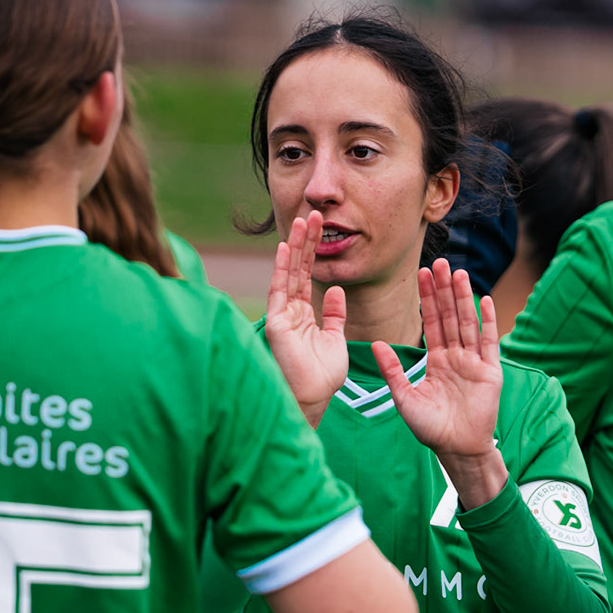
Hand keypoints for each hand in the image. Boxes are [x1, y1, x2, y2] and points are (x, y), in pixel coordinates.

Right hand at [263, 210, 346, 425]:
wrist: (313, 398)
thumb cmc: (322, 376)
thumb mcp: (335, 339)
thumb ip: (334, 314)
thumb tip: (334, 289)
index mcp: (304, 314)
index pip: (308, 274)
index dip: (314, 250)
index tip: (322, 226)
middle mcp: (290, 311)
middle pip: (298, 268)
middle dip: (306, 241)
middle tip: (314, 214)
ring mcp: (282, 315)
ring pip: (289, 273)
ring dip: (295, 247)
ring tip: (303, 221)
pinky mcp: (277, 323)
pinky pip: (279, 291)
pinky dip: (282, 269)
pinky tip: (285, 248)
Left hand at [374, 260, 507, 508]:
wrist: (456, 449)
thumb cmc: (431, 428)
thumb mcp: (404, 397)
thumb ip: (392, 370)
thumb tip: (374, 344)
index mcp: (437, 361)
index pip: (432, 323)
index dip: (427, 299)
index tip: (422, 274)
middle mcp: (456, 357)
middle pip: (449, 316)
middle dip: (443, 290)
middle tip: (439, 262)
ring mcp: (474, 362)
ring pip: (467, 323)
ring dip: (463, 297)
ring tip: (458, 272)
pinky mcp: (490, 371)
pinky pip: (489, 341)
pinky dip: (488, 321)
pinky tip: (484, 299)